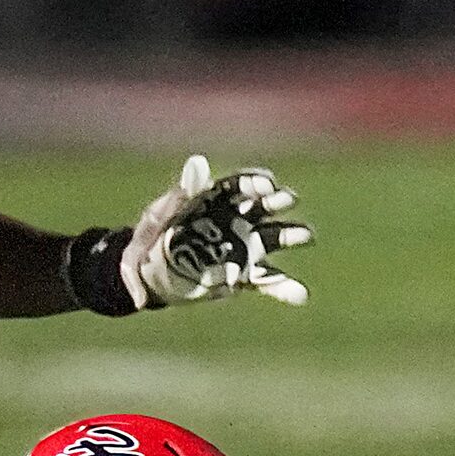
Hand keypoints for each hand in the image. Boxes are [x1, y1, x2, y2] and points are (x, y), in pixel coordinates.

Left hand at [121, 156, 311, 308]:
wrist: (148, 278)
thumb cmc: (149, 242)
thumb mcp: (160, 217)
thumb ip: (182, 193)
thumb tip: (198, 161)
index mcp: (213, 201)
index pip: (239, 186)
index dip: (255, 182)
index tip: (267, 183)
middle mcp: (235, 220)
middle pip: (262, 207)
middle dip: (278, 201)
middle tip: (288, 199)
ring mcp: (242, 248)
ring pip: (272, 238)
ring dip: (290, 235)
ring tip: (306, 235)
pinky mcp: (242, 276)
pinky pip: (266, 280)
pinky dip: (283, 287)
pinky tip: (300, 294)